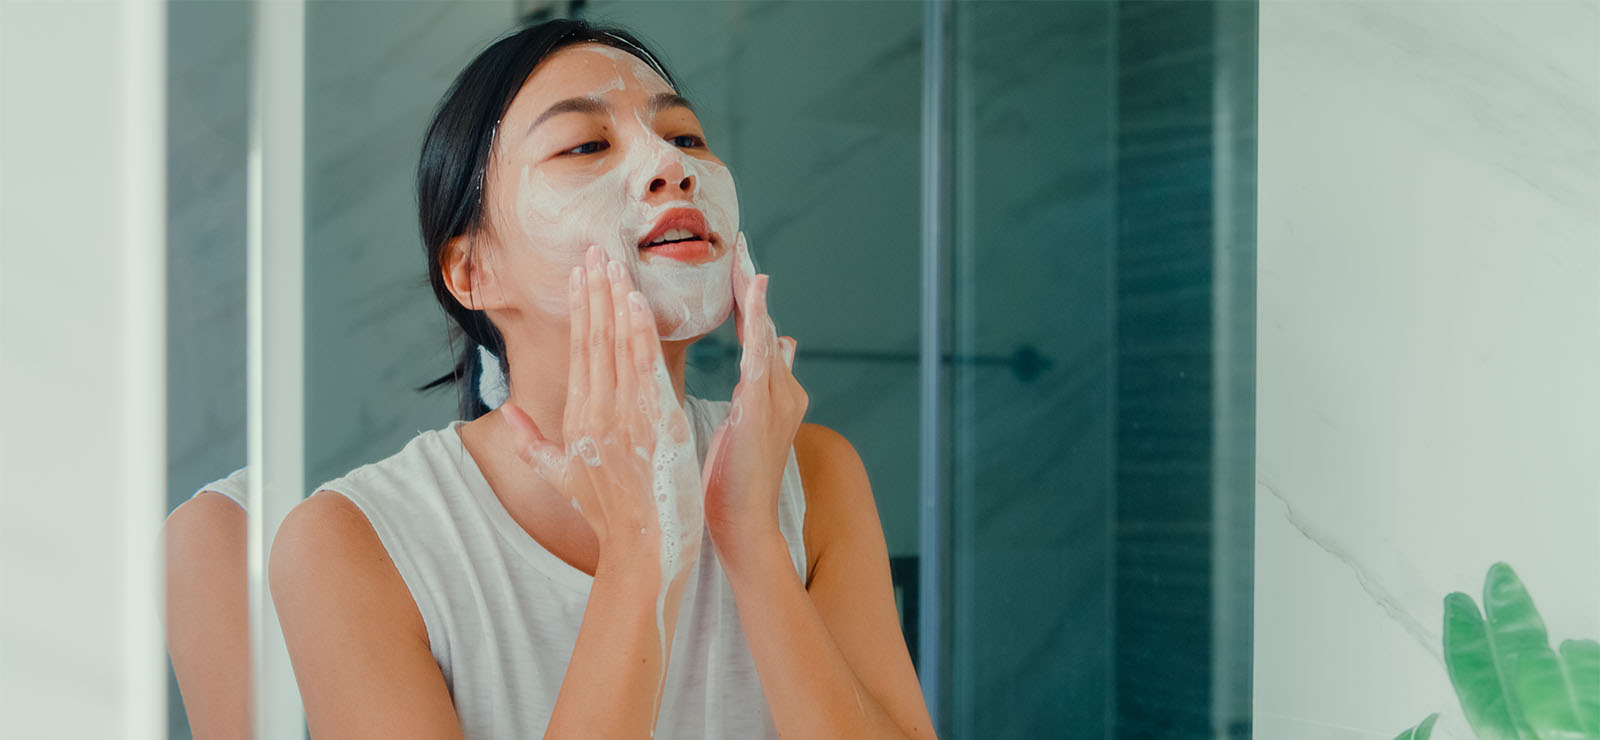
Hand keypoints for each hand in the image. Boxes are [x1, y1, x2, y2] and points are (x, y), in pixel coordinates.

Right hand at [502, 246, 702, 578]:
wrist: (642, 550)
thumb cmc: (608, 517)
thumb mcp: (560, 478)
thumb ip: (529, 442)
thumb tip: (502, 413)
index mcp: (577, 420)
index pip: (579, 350)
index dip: (581, 307)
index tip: (581, 272)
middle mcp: (596, 413)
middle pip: (594, 338)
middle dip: (595, 290)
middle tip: (596, 249)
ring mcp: (624, 417)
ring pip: (619, 345)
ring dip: (617, 299)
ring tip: (616, 262)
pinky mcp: (655, 423)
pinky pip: (646, 367)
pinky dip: (641, 332)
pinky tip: (637, 300)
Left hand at [702, 233, 806, 561]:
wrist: (741, 526)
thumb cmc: (733, 482)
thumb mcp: (748, 423)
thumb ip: (767, 383)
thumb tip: (788, 343)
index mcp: (771, 393)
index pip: (758, 335)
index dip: (750, 299)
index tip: (740, 263)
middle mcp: (780, 390)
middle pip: (764, 327)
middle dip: (752, 286)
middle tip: (741, 245)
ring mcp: (775, 399)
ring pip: (765, 336)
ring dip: (755, 296)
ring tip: (746, 258)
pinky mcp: (761, 409)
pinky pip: (760, 357)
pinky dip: (760, 323)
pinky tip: (758, 294)